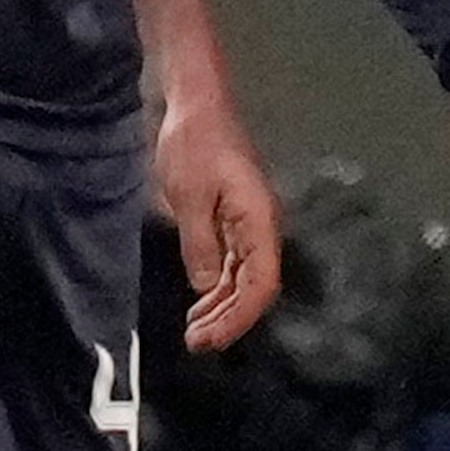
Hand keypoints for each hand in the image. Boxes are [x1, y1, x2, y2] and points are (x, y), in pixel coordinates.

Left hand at [152, 86, 282, 351]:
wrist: (197, 107)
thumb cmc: (194, 144)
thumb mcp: (188, 196)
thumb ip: (198, 244)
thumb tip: (204, 286)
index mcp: (258, 220)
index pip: (260, 284)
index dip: (238, 317)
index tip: (211, 338)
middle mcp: (261, 227)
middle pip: (255, 287)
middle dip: (229, 319)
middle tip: (196, 343)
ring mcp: (249, 225)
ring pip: (244, 279)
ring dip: (222, 307)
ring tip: (195, 331)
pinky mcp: (235, 220)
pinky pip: (233, 263)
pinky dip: (217, 286)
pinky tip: (200, 302)